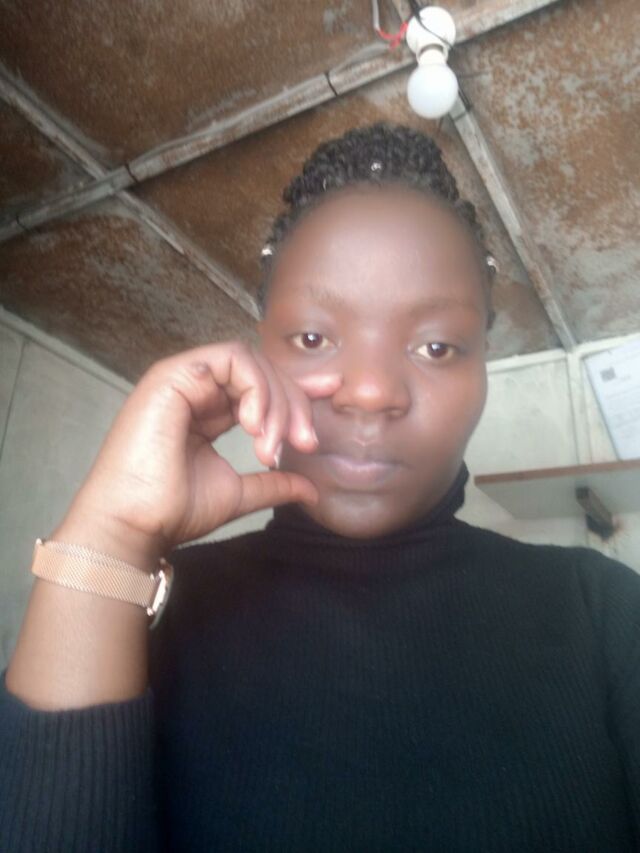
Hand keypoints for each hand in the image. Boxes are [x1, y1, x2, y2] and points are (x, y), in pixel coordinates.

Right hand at [60, 341, 339, 556]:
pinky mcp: (173, 374)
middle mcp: (197, 390)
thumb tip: (313, 489)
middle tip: (306, 442)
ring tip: (274, 444)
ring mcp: (183, 378)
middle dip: (294, 403)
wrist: (135, 525)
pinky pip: (231, 360)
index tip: (333, 392)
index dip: (298, 387)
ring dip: (275, 401)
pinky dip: (254, 387)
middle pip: (263, 373)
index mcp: (209, 411)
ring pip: (251, 363)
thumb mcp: (239, 493)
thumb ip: (274, 483)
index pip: (261, 387)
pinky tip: (255, 425)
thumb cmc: (174, 511)